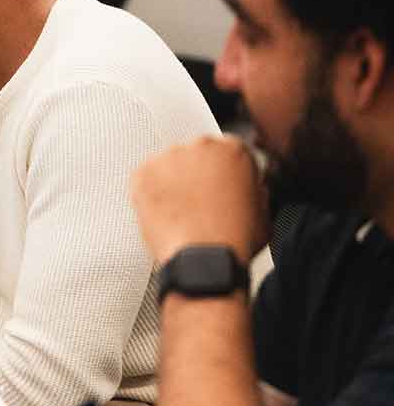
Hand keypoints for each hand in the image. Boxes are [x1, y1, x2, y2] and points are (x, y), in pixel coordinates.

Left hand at [129, 136, 269, 266]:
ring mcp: (168, 158)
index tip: (218, 185)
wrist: (204, 259)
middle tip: (199, 203)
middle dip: (196, 175)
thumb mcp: (263, 210)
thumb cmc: (234, 239)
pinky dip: (150, 194)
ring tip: (181, 212)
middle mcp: (199, 146)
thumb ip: (254, 189)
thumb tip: (247, 188)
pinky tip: (164, 213)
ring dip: (172, 183)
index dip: (222, 172)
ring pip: (168, 166)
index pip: (226, 150)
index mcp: (234, 149)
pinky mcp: (142, 174)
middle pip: (195, 155)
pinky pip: (144, 179)